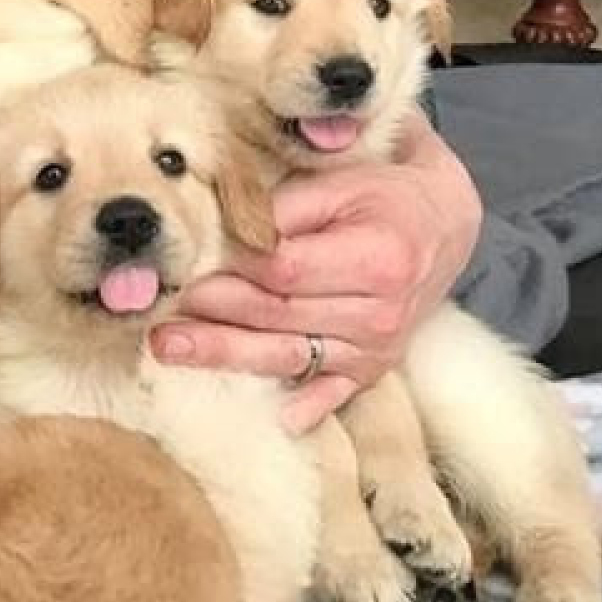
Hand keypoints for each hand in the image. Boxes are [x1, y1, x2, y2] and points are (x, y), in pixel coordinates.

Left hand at [151, 110, 481, 432]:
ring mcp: (376, 348)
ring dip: (226, 355)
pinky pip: (333, 393)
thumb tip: (227, 233)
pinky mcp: (372, 369)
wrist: (444, 228)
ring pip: (288, 355)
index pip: (284, 269)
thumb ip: (285, 207)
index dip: (230, 270)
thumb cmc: (386, 195)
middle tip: (157, 312)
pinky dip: (303, 408)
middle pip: (278, 315)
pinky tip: (270, 419)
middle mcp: (380, 311)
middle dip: (212, 314)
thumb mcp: (342, 182)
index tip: (185, 268)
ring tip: (169, 349)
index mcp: (377, 257)